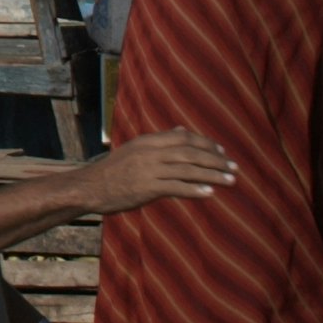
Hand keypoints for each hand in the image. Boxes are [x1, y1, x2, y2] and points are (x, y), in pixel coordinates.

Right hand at [76, 129, 234, 213]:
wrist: (89, 188)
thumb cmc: (113, 171)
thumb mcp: (135, 150)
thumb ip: (159, 141)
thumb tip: (182, 130)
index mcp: (147, 141)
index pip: (184, 137)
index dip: (206, 143)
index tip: (222, 152)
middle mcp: (150, 152)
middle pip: (190, 152)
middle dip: (215, 159)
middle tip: (233, 167)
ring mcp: (148, 170)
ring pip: (188, 169)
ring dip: (213, 175)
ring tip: (231, 180)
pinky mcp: (146, 188)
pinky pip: (177, 187)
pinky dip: (195, 189)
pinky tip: (210, 193)